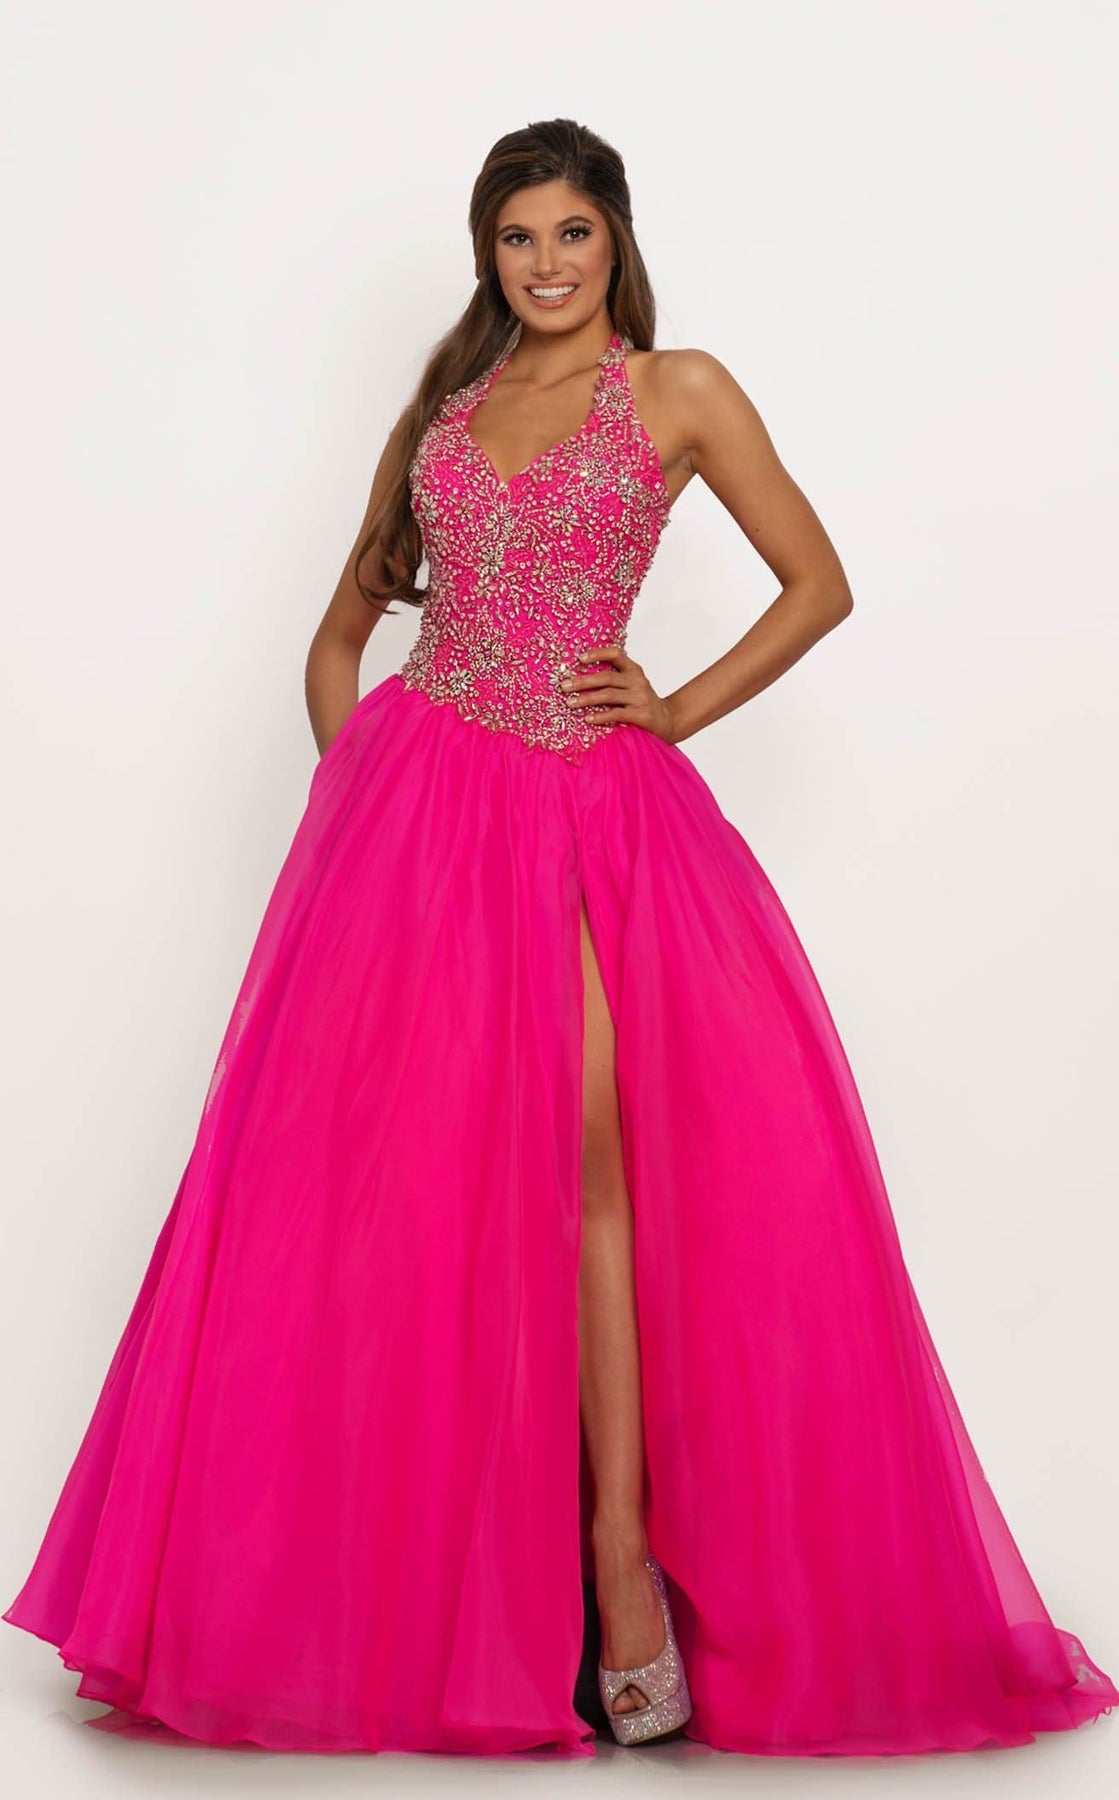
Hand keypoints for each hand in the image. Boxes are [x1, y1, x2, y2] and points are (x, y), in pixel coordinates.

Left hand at [558, 644, 677, 743]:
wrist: (668, 720)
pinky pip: (616, 714)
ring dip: (586, 699)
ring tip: (570, 702)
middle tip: (564, 686)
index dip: (597, 654)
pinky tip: (588, 718)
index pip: (616, 654)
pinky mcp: (641, 715)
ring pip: (608, 695)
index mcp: (633, 669)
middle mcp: (638, 681)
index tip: (579, 659)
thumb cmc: (641, 701)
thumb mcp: (631, 684)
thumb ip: (614, 678)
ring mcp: (640, 698)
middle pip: (607, 677)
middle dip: (583, 681)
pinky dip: (600, 716)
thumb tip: (579, 675)